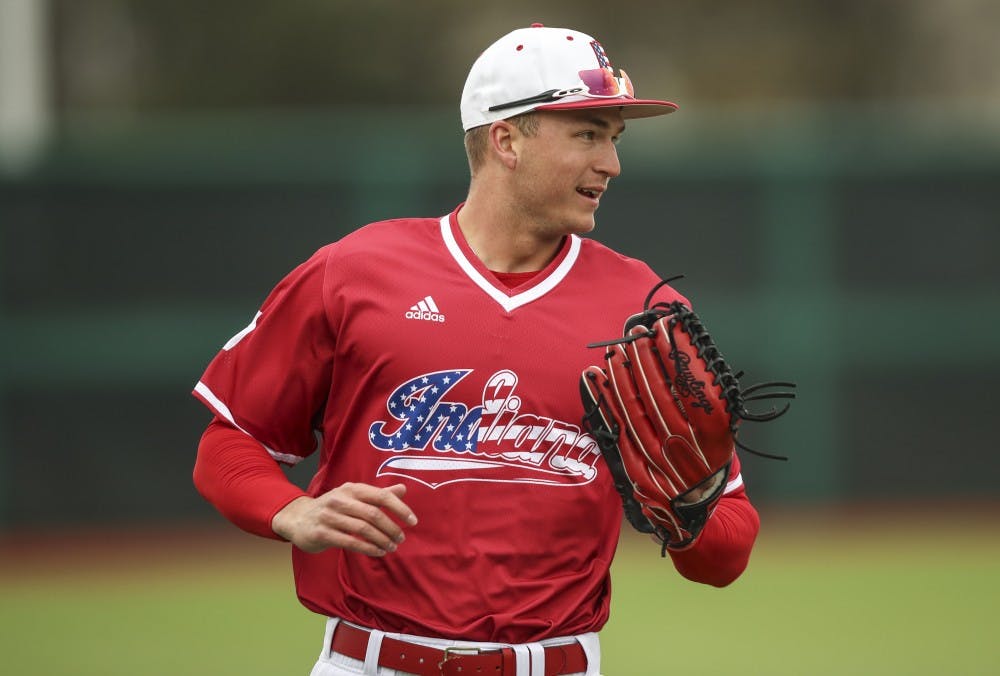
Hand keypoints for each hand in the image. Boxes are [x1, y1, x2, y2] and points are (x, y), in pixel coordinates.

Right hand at [271, 482, 417, 556]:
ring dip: (381, 540)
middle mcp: (340, 499)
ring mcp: (329, 516)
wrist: (298, 519)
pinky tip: (378, 552)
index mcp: (352, 489)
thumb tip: (403, 488)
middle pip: (373, 514)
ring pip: (363, 529)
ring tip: (391, 547)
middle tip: (401, 539)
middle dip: (391, 528)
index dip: (400, 508)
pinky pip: (350, 542)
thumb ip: (378, 495)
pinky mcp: (322, 533)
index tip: (413, 521)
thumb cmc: (333, 508)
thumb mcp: (354, 497)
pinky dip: (368, 548)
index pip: (381, 496)